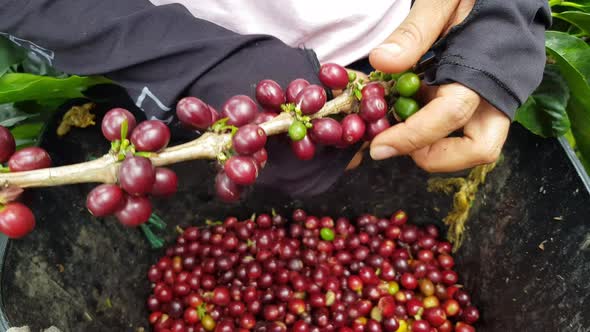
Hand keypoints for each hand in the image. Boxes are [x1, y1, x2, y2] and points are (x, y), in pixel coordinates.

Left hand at [367, 0, 509, 171]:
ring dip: (434, 146)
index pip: (451, 115)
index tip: (380, 146)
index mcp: (487, 67)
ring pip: (473, 143)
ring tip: (398, 124)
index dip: (413, 136)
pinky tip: (409, 110)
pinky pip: (463, 128)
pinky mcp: (486, 100)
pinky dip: (433, 130)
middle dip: (434, 156)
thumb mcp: (442, 0)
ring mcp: (495, 98)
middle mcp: (498, 91)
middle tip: (395, 144)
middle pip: (479, 148)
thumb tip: (382, 61)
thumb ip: (414, 32)